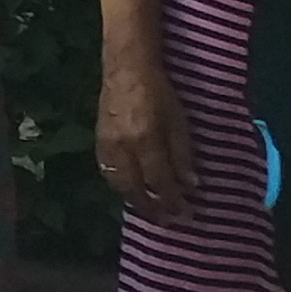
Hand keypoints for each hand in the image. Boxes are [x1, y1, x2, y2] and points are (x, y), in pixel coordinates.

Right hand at [93, 48, 196, 218]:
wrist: (126, 69)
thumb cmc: (159, 92)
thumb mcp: (179, 122)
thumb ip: (184, 155)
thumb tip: (191, 186)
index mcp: (145, 141)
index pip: (160, 181)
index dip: (174, 201)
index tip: (187, 214)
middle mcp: (122, 148)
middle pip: (135, 189)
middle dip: (153, 208)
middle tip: (169, 222)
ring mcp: (107, 146)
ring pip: (118, 184)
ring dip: (135, 200)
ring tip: (151, 210)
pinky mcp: (99, 141)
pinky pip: (108, 172)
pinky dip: (121, 186)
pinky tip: (132, 189)